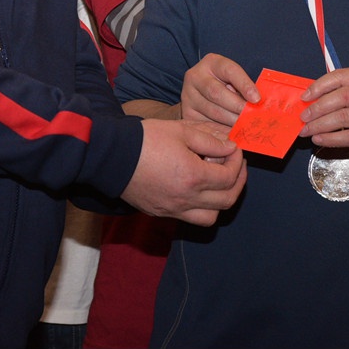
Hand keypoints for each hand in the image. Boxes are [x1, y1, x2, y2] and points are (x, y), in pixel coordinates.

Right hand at [121, 117, 246, 226]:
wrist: (110, 156)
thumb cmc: (145, 140)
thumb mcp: (180, 130)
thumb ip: (209, 140)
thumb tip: (230, 148)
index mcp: (193, 177)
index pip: (229, 177)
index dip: (238, 162)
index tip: (234, 150)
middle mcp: (186, 199)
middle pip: (226, 200)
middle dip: (238, 182)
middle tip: (236, 167)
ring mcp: (173, 209)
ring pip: (210, 217)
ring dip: (221, 201)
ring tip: (219, 183)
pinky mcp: (161, 212)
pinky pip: (189, 218)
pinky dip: (201, 208)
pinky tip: (197, 189)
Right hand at [180, 53, 259, 128]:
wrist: (202, 92)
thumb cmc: (226, 85)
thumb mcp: (234, 79)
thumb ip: (244, 88)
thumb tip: (259, 104)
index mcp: (212, 62)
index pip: (230, 70)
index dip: (244, 84)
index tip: (256, 99)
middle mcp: (195, 76)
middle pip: (217, 93)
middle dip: (237, 107)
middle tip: (252, 118)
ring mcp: (188, 94)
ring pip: (212, 111)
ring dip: (231, 121)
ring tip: (246, 128)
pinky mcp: (186, 112)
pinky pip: (205, 124)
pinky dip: (221, 131)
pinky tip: (232, 134)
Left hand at [301, 68, 348, 171]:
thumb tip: (314, 98)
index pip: (343, 76)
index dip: (320, 85)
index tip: (305, 96)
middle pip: (342, 96)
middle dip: (317, 106)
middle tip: (303, 116)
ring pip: (343, 116)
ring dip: (320, 124)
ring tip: (307, 130)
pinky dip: (331, 138)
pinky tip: (320, 140)